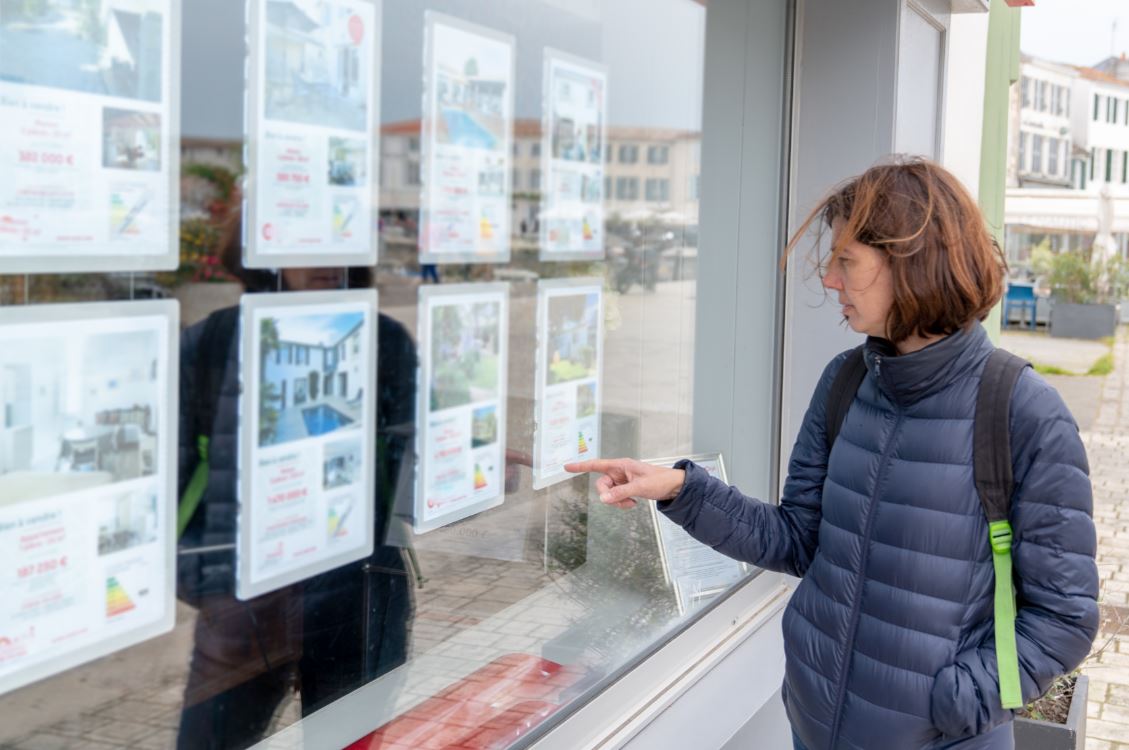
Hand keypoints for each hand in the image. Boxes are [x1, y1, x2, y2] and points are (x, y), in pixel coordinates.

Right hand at [565, 458, 685, 509]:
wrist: (674, 487)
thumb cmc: (660, 480)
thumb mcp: (640, 487)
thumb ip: (620, 493)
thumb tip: (603, 499)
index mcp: (621, 465)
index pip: (596, 465)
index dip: (580, 466)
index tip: (566, 467)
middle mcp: (619, 471)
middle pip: (601, 484)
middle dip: (609, 495)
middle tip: (623, 501)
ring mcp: (622, 480)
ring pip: (608, 493)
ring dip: (617, 501)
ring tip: (631, 503)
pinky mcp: (626, 488)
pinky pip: (616, 497)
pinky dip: (622, 502)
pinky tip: (633, 503)